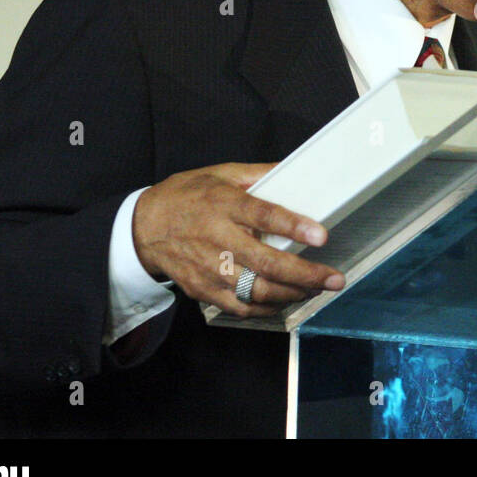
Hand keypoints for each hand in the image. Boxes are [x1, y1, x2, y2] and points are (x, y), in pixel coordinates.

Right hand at [131, 162, 344, 317]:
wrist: (142, 228)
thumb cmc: (187, 196)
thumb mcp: (220, 173)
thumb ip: (259, 174)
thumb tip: (296, 168)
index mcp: (223, 204)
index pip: (263, 216)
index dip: (293, 227)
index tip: (321, 236)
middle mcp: (217, 239)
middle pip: (265, 263)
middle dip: (305, 274)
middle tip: (335, 278)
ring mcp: (209, 269)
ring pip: (256, 291)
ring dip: (292, 294)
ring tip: (317, 288)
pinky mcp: (203, 290)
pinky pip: (241, 307)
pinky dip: (268, 308)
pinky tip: (288, 299)